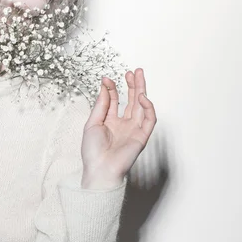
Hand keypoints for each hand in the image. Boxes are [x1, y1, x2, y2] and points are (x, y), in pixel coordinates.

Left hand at [81, 68, 156, 187]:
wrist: (99, 169)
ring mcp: (133, 130)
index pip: (115, 101)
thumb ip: (101, 104)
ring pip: (142, 106)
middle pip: (131, 100)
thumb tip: (105, 86)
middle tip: (133, 71)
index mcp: (110, 122)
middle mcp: (123, 124)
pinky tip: (143, 97)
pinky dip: (148, 107)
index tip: (107, 79)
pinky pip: (149, 120)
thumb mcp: (92, 123)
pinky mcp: (142, 136)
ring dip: (141, 90)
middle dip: (133, 85)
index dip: (112, 89)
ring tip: (138, 76)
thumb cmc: (93, 151)